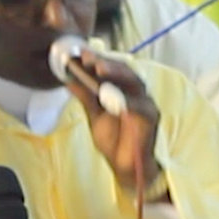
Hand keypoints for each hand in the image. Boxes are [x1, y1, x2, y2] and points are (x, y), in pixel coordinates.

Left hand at [63, 45, 161, 196]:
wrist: (124, 165)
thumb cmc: (112, 138)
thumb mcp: (94, 115)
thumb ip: (85, 97)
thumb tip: (68, 79)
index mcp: (121, 89)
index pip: (111, 69)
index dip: (97, 59)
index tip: (79, 53)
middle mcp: (134, 92)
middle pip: (123, 71)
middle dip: (106, 63)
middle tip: (89, 58)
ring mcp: (144, 103)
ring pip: (134, 83)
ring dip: (117, 75)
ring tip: (100, 69)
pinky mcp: (150, 117)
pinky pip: (140, 106)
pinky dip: (128, 101)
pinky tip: (115, 99)